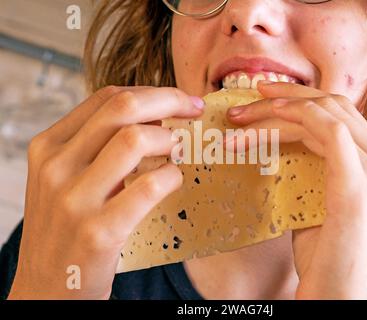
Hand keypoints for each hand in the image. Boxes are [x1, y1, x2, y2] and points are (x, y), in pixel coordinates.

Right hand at [8, 86, 203, 299]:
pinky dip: (172, 176)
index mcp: (49, 147)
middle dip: (171, 100)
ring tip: (180, 151)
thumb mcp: (66, 179)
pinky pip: (150, 186)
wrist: (48, 289)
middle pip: (123, 108)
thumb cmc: (65, 229)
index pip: (107, 98)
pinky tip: (174, 179)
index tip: (179, 100)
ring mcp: (75, 199)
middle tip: (195, 109)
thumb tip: (153, 115)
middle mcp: (56, 166)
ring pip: (136, 139)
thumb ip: (98, 146)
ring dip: (171, 139)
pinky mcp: (99, 231)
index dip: (151, 92)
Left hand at [227, 81, 366, 298]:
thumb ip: (311, 172)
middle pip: (335, 106)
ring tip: (238, 120)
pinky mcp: (360, 186)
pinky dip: (293, 119)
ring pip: (325, 114)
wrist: (342, 302)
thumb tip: (278, 148)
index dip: (302, 100)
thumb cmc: (327, 261)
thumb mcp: (320, 206)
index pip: (342, 116)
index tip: (264, 100)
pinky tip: (261, 125)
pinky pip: (328, 131)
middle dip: (284, 99)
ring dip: (276, 111)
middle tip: (242, 106)